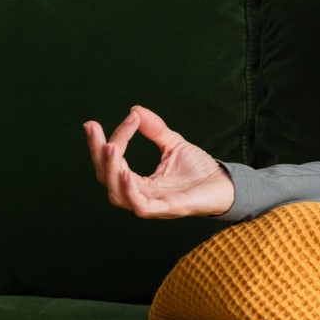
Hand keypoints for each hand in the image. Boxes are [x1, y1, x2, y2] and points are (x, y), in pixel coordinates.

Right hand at [83, 104, 235, 218]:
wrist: (228, 184)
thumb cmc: (201, 169)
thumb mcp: (174, 145)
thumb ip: (156, 130)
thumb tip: (135, 110)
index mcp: (139, 181)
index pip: (114, 161)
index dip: (114, 138)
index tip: (127, 117)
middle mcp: (140, 194)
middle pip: (106, 177)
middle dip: (97, 152)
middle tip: (92, 128)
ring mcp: (153, 204)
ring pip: (117, 194)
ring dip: (110, 170)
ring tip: (110, 148)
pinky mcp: (168, 209)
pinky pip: (140, 206)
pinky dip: (130, 191)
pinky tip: (126, 173)